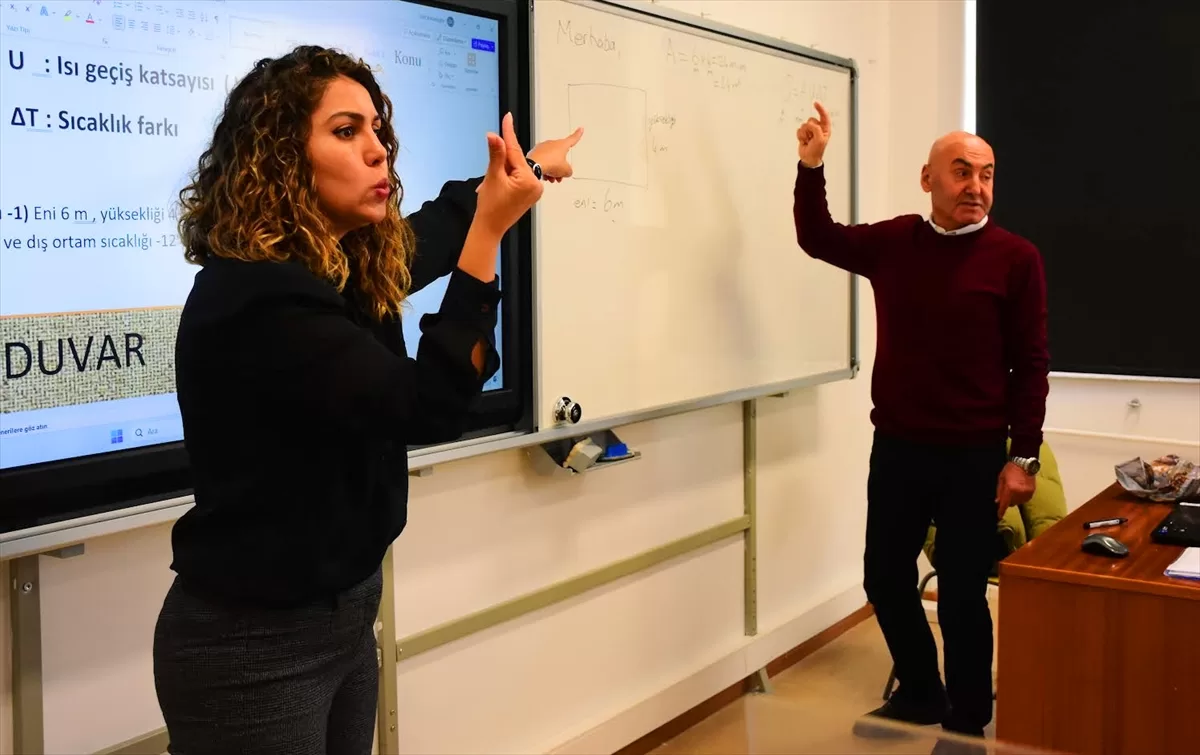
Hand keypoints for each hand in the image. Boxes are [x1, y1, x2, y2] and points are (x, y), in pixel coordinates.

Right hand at [474, 112, 544, 239]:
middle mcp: (536, 185)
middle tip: (493, 173)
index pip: (515, 151)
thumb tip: (494, 136)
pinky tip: (501, 184)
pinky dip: (509, 175)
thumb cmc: (490, 207)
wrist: (490, 227)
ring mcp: (535, 190)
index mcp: (528, 180)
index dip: (508, 133)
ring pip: (517, 168)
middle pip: (516, 160)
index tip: (508, 118)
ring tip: (496, 183)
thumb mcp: (492, 177)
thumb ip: (496, 154)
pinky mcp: (531, 194)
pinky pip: (519, 177)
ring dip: (504, 168)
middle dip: (503, 160)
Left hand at [527, 126, 584, 182]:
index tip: (580, 129)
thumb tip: (566, 172)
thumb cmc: (549, 163)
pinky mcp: (534, 153)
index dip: (578, 135)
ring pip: (550, 159)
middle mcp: (551, 144)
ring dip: (552, 169)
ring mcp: (542, 148)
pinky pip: (542, 161)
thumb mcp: (566, 170)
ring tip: (552, 177)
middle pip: (560, 155)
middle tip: (560, 174)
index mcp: (562, 144)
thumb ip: (569, 170)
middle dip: (560, 165)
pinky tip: (545, 175)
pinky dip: (545, 168)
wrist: (534, 166)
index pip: (572, 139)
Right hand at [796, 100, 830, 167]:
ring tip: (807, 140)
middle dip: (809, 129)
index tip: (815, 103)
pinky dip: (800, 136)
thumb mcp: (820, 140)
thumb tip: (810, 124)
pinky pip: (799, 130)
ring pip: (804, 125)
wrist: (808, 158)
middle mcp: (818, 128)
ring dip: (804, 133)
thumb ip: (816, 129)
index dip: (820, 109)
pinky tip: (804, 141)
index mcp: (825, 129)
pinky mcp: (803, 134)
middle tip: (811, 137)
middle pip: (811, 120)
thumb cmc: (817, 151)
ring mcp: (810, 131)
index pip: (824, 116)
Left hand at [996, 462, 1035, 517]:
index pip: (1005, 503)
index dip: (1001, 511)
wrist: (1024, 463)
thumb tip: (998, 502)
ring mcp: (1027, 493)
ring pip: (1018, 502)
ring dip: (1015, 499)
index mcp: (1010, 488)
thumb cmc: (1010, 469)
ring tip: (1014, 488)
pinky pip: (1024, 499)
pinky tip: (1020, 489)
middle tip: (1007, 491)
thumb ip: (999, 491)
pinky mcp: (1032, 492)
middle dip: (1008, 500)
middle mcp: (1019, 492)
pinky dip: (1021, 497)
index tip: (999, 516)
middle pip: (1011, 503)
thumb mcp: (1001, 479)